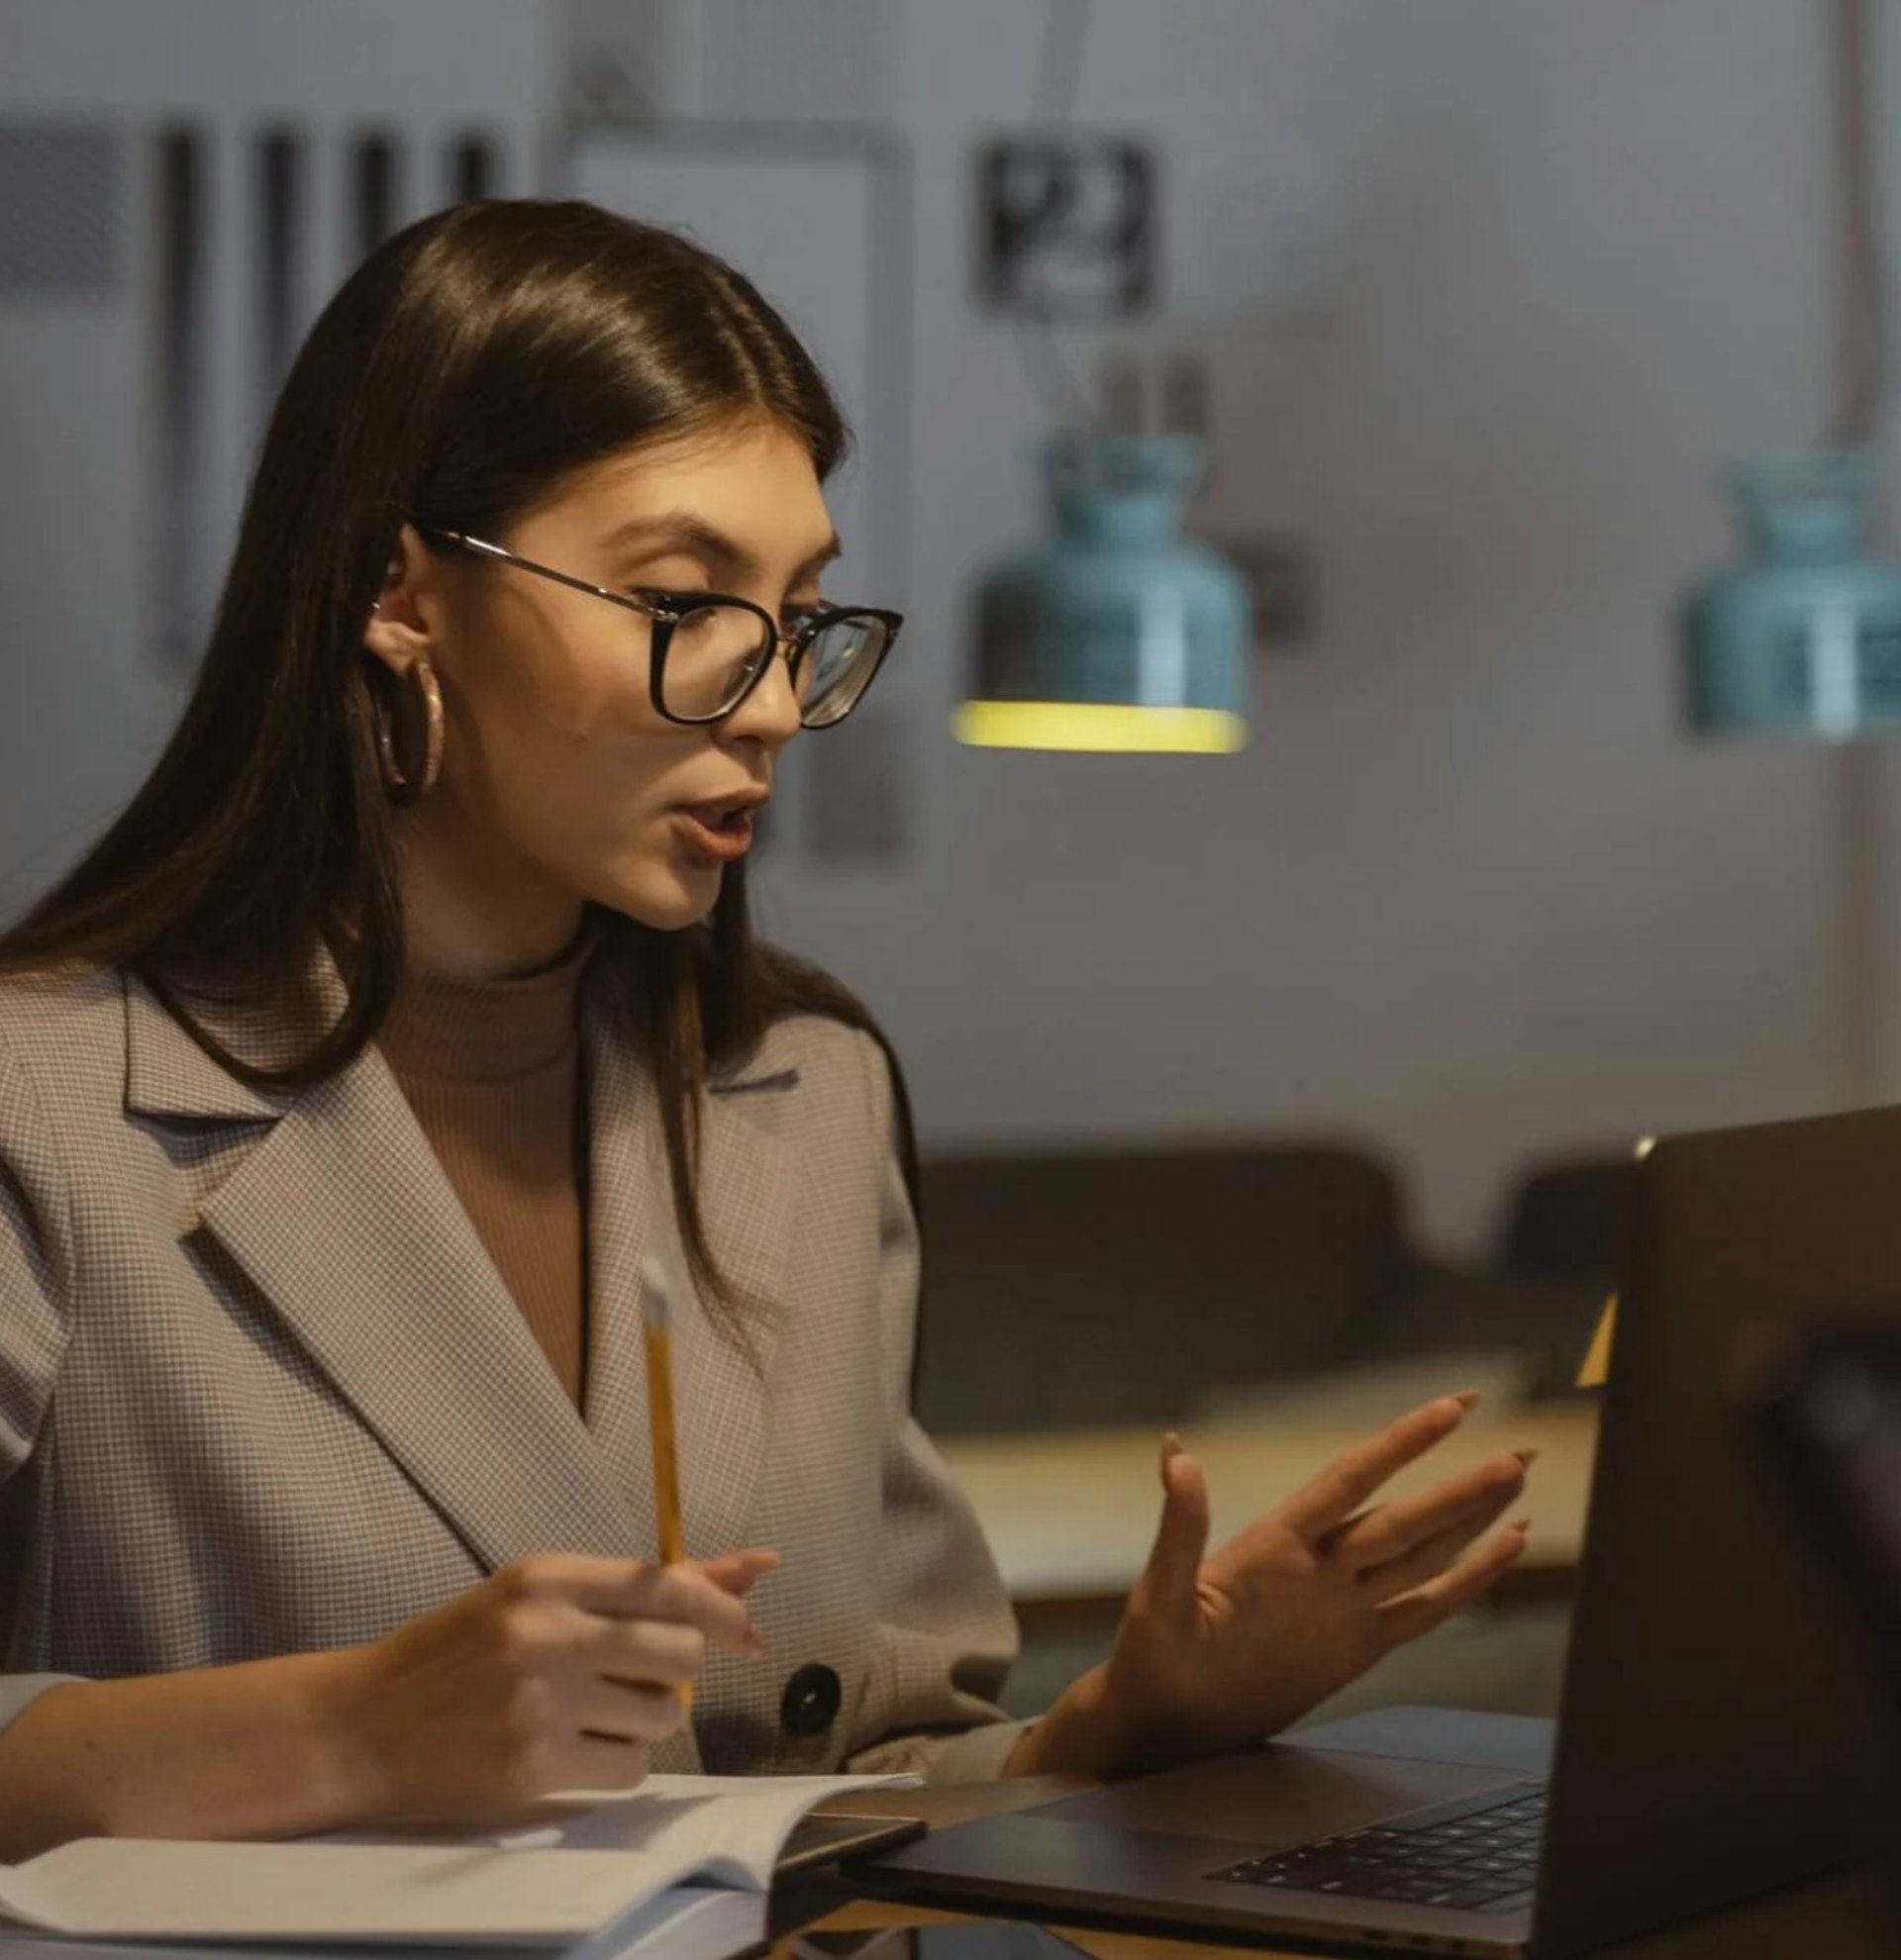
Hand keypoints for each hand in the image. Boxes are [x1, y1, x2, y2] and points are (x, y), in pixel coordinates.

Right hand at [316, 1549, 777, 1825]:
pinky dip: (616, 1764)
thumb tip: (755, 1568)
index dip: (722, 1611)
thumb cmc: (456, 1653)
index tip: (748, 1632)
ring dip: (644, 1721)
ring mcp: (541, 1701)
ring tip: (591, 1714)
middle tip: (635, 1680)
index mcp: (547, 1575)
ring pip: (662, 1714)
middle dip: (676, 1672)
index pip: (669, 1587)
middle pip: (679, 1653)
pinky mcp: (533, 1765)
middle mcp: (547, 1630)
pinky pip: (629, 1768)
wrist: (359, 1725)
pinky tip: (572, 1752)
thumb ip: (642, 1586)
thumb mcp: (536, 1597)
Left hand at [1018, 1396, 1529, 1776]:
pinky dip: (1466, 1581)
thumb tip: (1174, 1452)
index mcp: (1278, 1543)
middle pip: (1406, 1516)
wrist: (1165, 1723)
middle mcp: (1321, 1565)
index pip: (1353, 1479)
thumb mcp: (1161, 1596)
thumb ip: (1180, 1531)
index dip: (1403, 1444)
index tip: (1455, 1406)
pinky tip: (1501, 1550)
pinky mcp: (1359, 1647)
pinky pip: (1425, 1608)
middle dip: (1461, 1485)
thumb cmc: (1153, 1657)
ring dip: (1470, 1519)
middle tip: (1521, 1450)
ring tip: (1519, 1481)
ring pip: (1423, 1553)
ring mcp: (1344, 1604)